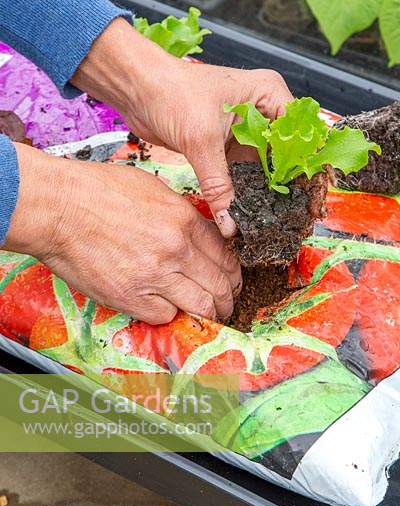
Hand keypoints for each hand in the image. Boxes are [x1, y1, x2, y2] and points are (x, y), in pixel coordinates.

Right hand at [6, 144, 240, 323]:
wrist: (60, 208)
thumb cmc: (99, 191)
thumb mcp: (153, 189)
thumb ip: (181, 214)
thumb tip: (199, 232)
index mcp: (184, 220)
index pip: (226, 255)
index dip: (233, 272)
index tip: (232, 279)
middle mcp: (176, 249)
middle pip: (220, 285)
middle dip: (228, 298)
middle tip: (228, 303)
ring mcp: (155, 276)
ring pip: (201, 306)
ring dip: (210, 314)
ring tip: (211, 316)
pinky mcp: (130, 297)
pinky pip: (164, 316)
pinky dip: (169, 314)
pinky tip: (166, 308)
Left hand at [72, 18, 293, 235]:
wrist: (135, 89)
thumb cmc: (170, 91)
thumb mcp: (201, 140)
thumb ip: (220, 185)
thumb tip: (232, 222)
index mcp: (268, 94)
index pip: (299, 133)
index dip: (302, 165)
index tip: (304, 197)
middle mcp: (262, 110)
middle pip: (284, 153)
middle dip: (282, 183)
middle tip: (287, 215)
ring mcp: (245, 129)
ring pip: (262, 166)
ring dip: (261, 190)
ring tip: (267, 218)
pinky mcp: (226, 144)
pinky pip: (241, 172)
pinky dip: (242, 190)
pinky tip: (246, 210)